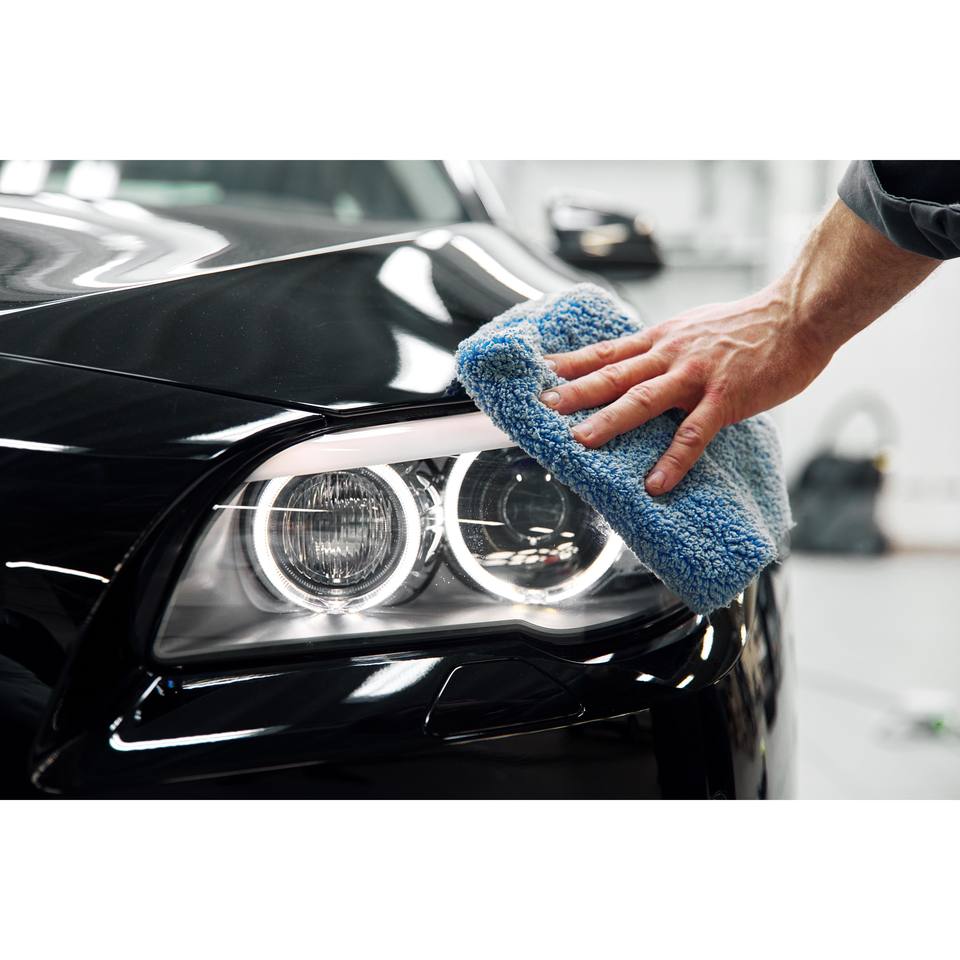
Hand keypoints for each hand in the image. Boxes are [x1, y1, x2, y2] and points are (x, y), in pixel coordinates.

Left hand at [541, 285, 831, 494]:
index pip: (608, 350)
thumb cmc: (751, 325)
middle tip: (544, 405)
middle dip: (576, 391)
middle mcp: (672, 353)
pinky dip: (673, 459)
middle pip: (615, 373)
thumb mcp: (695, 327)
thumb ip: (666, 348)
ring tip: (580, 442)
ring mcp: (697, 376)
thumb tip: (641, 364)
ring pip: (644, 399)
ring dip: (610, 420)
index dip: (573, 362)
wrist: (798, 313)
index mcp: (663, 338)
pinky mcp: (726, 398)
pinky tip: (656, 483)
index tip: (542, 372)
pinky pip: (694, 434)